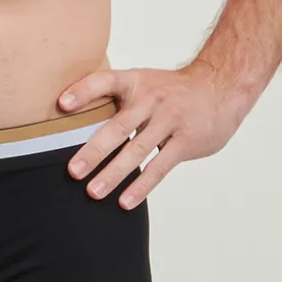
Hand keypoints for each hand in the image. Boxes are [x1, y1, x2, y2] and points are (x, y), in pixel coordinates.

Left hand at [56, 63, 245, 208]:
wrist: (220, 87)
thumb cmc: (171, 90)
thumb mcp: (143, 81)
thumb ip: (115, 97)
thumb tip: (73, 116)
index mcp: (136, 81)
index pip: (105, 81)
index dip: (83, 90)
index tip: (61, 105)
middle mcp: (151, 99)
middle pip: (118, 126)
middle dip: (94, 150)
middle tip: (73, 171)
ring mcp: (170, 119)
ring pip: (138, 150)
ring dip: (114, 173)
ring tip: (93, 192)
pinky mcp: (186, 140)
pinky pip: (160, 166)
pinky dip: (142, 185)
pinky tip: (126, 201)